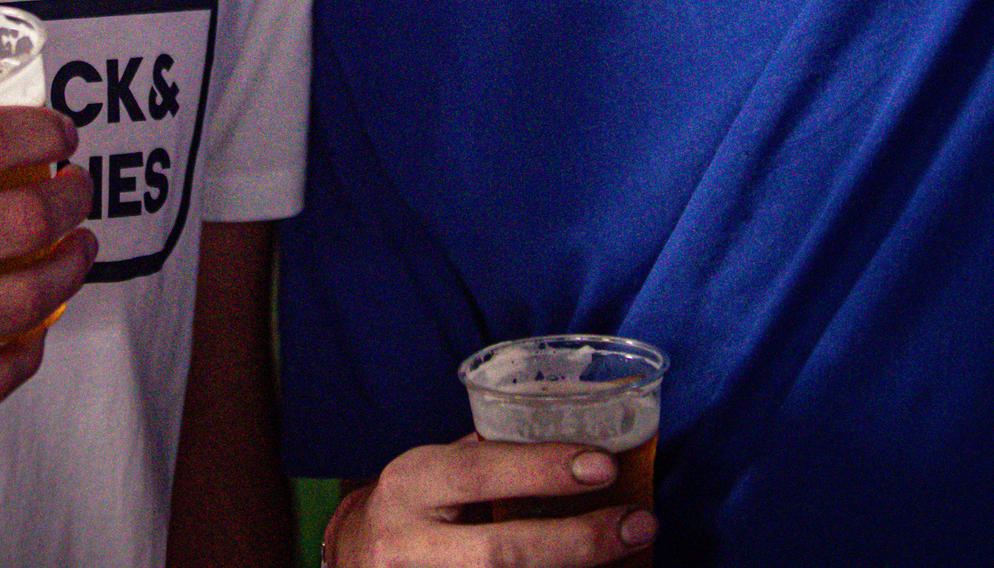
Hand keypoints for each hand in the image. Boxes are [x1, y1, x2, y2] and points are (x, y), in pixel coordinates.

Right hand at [332, 438, 656, 564]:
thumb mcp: (435, 468)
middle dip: (576, 542)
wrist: (355, 561)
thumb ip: (489, 459)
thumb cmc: (414, 505)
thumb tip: (573, 438)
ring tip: (631, 557)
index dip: (541, 469)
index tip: (604, 466)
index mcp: (412, 483)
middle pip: (500, 553)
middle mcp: (409, 544)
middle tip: (638, 524)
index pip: (479, 473)